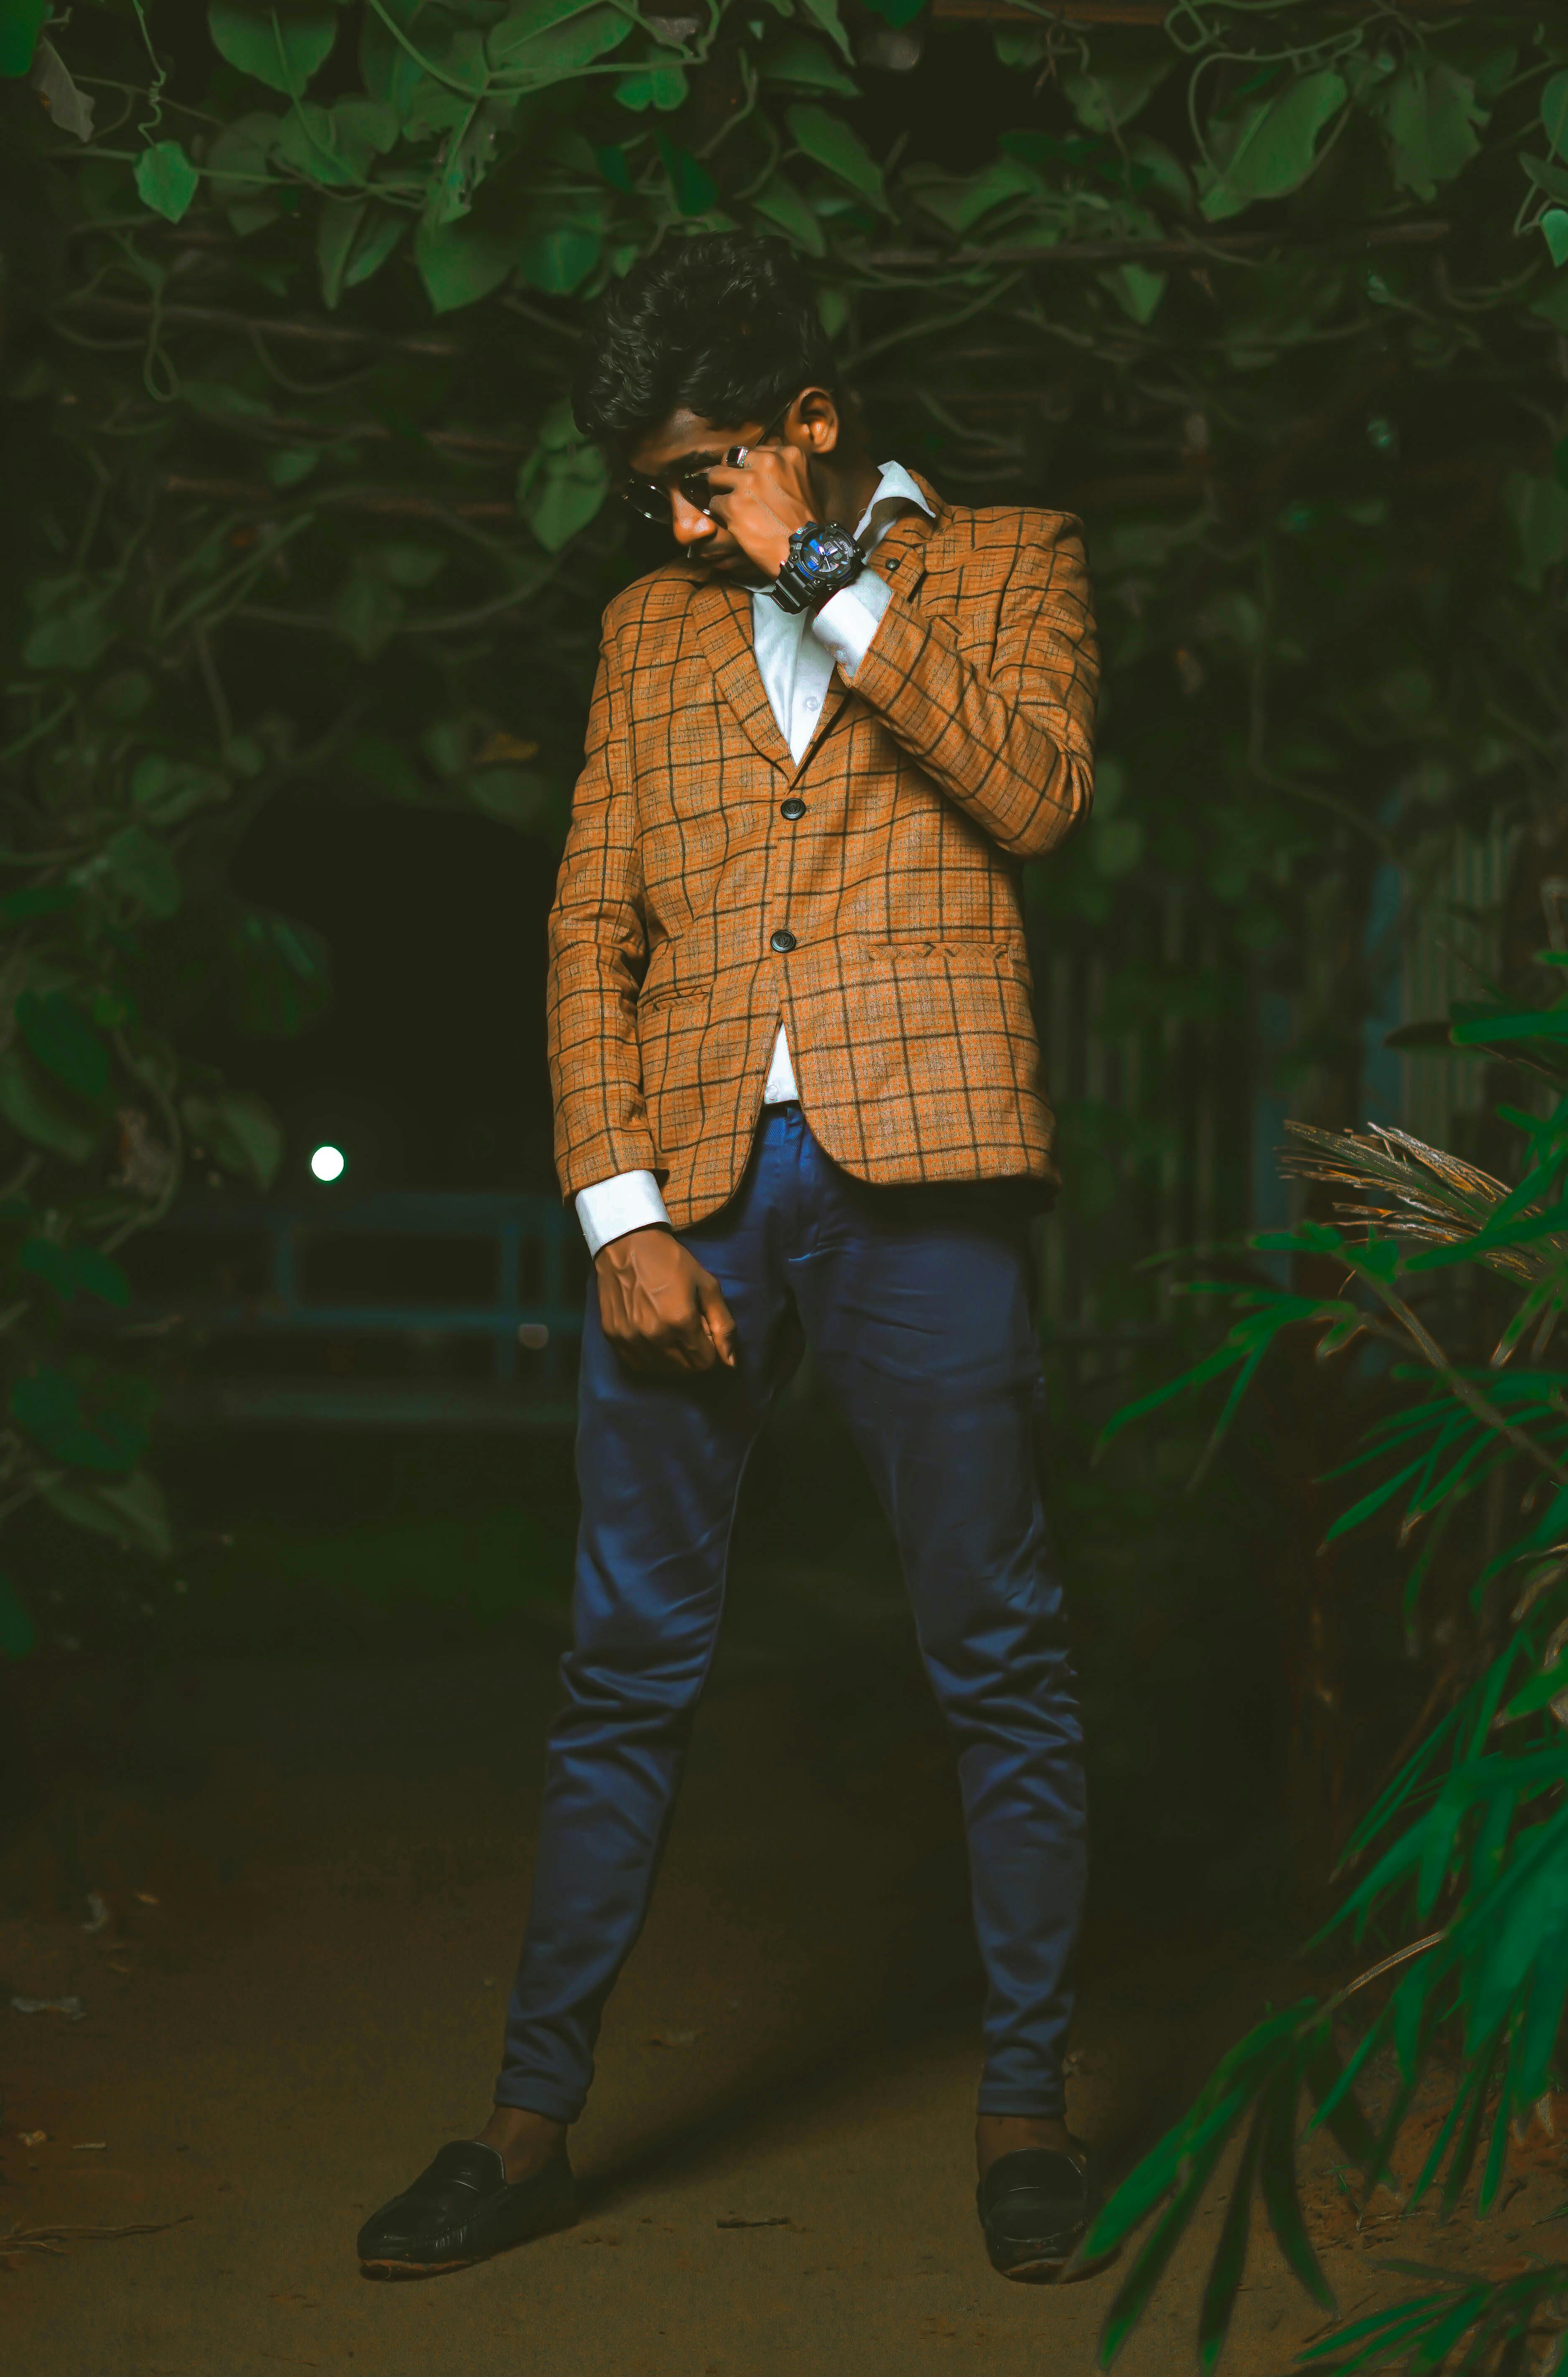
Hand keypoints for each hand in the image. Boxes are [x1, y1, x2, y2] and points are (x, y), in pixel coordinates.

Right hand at [594, 1226, 737, 1375]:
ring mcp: (630, 1337)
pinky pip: (638, 1365)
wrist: (627, 1244)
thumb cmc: (671, 1261)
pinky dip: (651, 1358)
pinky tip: (653, 1337)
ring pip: (662, 1371)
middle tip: (688, 1328)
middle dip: (693, 1355)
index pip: (705, 1363)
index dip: (710, 1350)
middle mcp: (654, 1334)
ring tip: (670, 1330)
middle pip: (685, 1370)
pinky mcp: (613, 1336)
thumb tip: (731, 1364)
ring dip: (673, 1358)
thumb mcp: (707, 1286)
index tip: (703, 1330)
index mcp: (680, 1320)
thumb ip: (723, 1325)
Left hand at [704, 443, 816, 579]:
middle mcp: (767, 462)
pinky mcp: (734, 504)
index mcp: (787, 454)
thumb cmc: (806, 524)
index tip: (749, 483)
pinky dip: (719, 515)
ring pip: (715, 476)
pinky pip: (713, 503)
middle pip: (730, 458)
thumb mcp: (803, 483)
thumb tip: (756, 467)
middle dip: (728, 475)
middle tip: (732, 491)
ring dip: (719, 492)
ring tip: (728, 507)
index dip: (746, 468)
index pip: (752, 452)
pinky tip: (731, 524)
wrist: (805, 551)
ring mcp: (748, 482)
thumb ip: (781, 470)